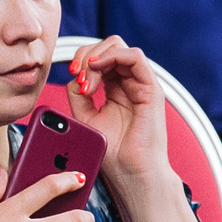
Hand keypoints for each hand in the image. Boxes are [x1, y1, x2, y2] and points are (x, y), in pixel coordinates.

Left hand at [63, 35, 168, 189]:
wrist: (132, 174)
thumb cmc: (113, 153)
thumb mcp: (85, 118)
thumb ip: (78, 95)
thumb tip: (74, 77)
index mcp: (115, 89)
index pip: (98, 57)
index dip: (81, 60)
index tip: (70, 73)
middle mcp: (129, 83)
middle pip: (107, 47)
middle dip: (85, 55)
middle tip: (75, 73)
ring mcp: (141, 84)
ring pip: (118, 47)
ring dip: (95, 56)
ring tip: (85, 78)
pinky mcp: (151, 89)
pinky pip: (135, 57)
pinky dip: (112, 56)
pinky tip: (97, 69)